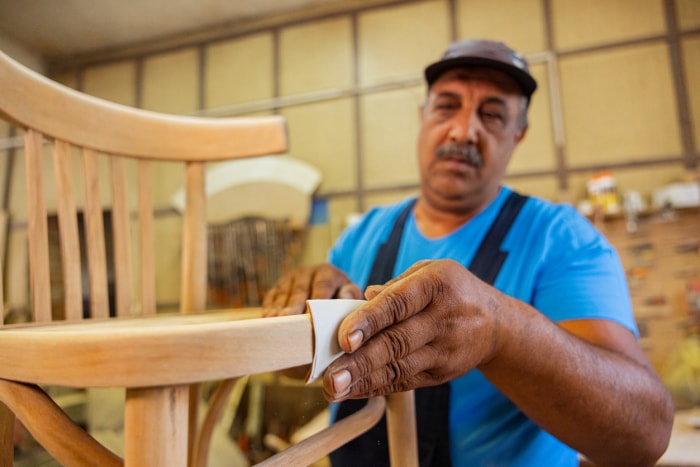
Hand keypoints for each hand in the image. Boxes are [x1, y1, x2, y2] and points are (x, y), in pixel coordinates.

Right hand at [262, 263, 362, 315]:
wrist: (328, 287)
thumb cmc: (341, 297)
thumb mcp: (350, 293)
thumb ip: (350, 295)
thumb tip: (345, 297)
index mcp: (327, 272)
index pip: (322, 286)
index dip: (317, 300)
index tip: (312, 315)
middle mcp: (307, 272)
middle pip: (300, 290)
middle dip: (293, 306)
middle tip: (288, 320)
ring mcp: (290, 278)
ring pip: (283, 293)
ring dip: (278, 308)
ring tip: (274, 322)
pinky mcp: (278, 286)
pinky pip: (272, 296)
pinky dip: (269, 308)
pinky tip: (266, 320)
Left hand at [322, 259, 503, 400]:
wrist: (497, 325)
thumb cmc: (451, 291)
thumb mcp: (429, 272)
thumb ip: (394, 286)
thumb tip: (361, 298)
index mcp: (436, 285)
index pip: (398, 303)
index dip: (369, 321)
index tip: (344, 338)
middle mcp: (442, 319)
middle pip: (397, 342)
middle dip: (360, 362)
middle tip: (331, 376)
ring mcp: (443, 350)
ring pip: (399, 368)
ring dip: (363, 381)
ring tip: (334, 389)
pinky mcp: (440, 374)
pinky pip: (404, 382)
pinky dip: (375, 387)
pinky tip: (352, 391)